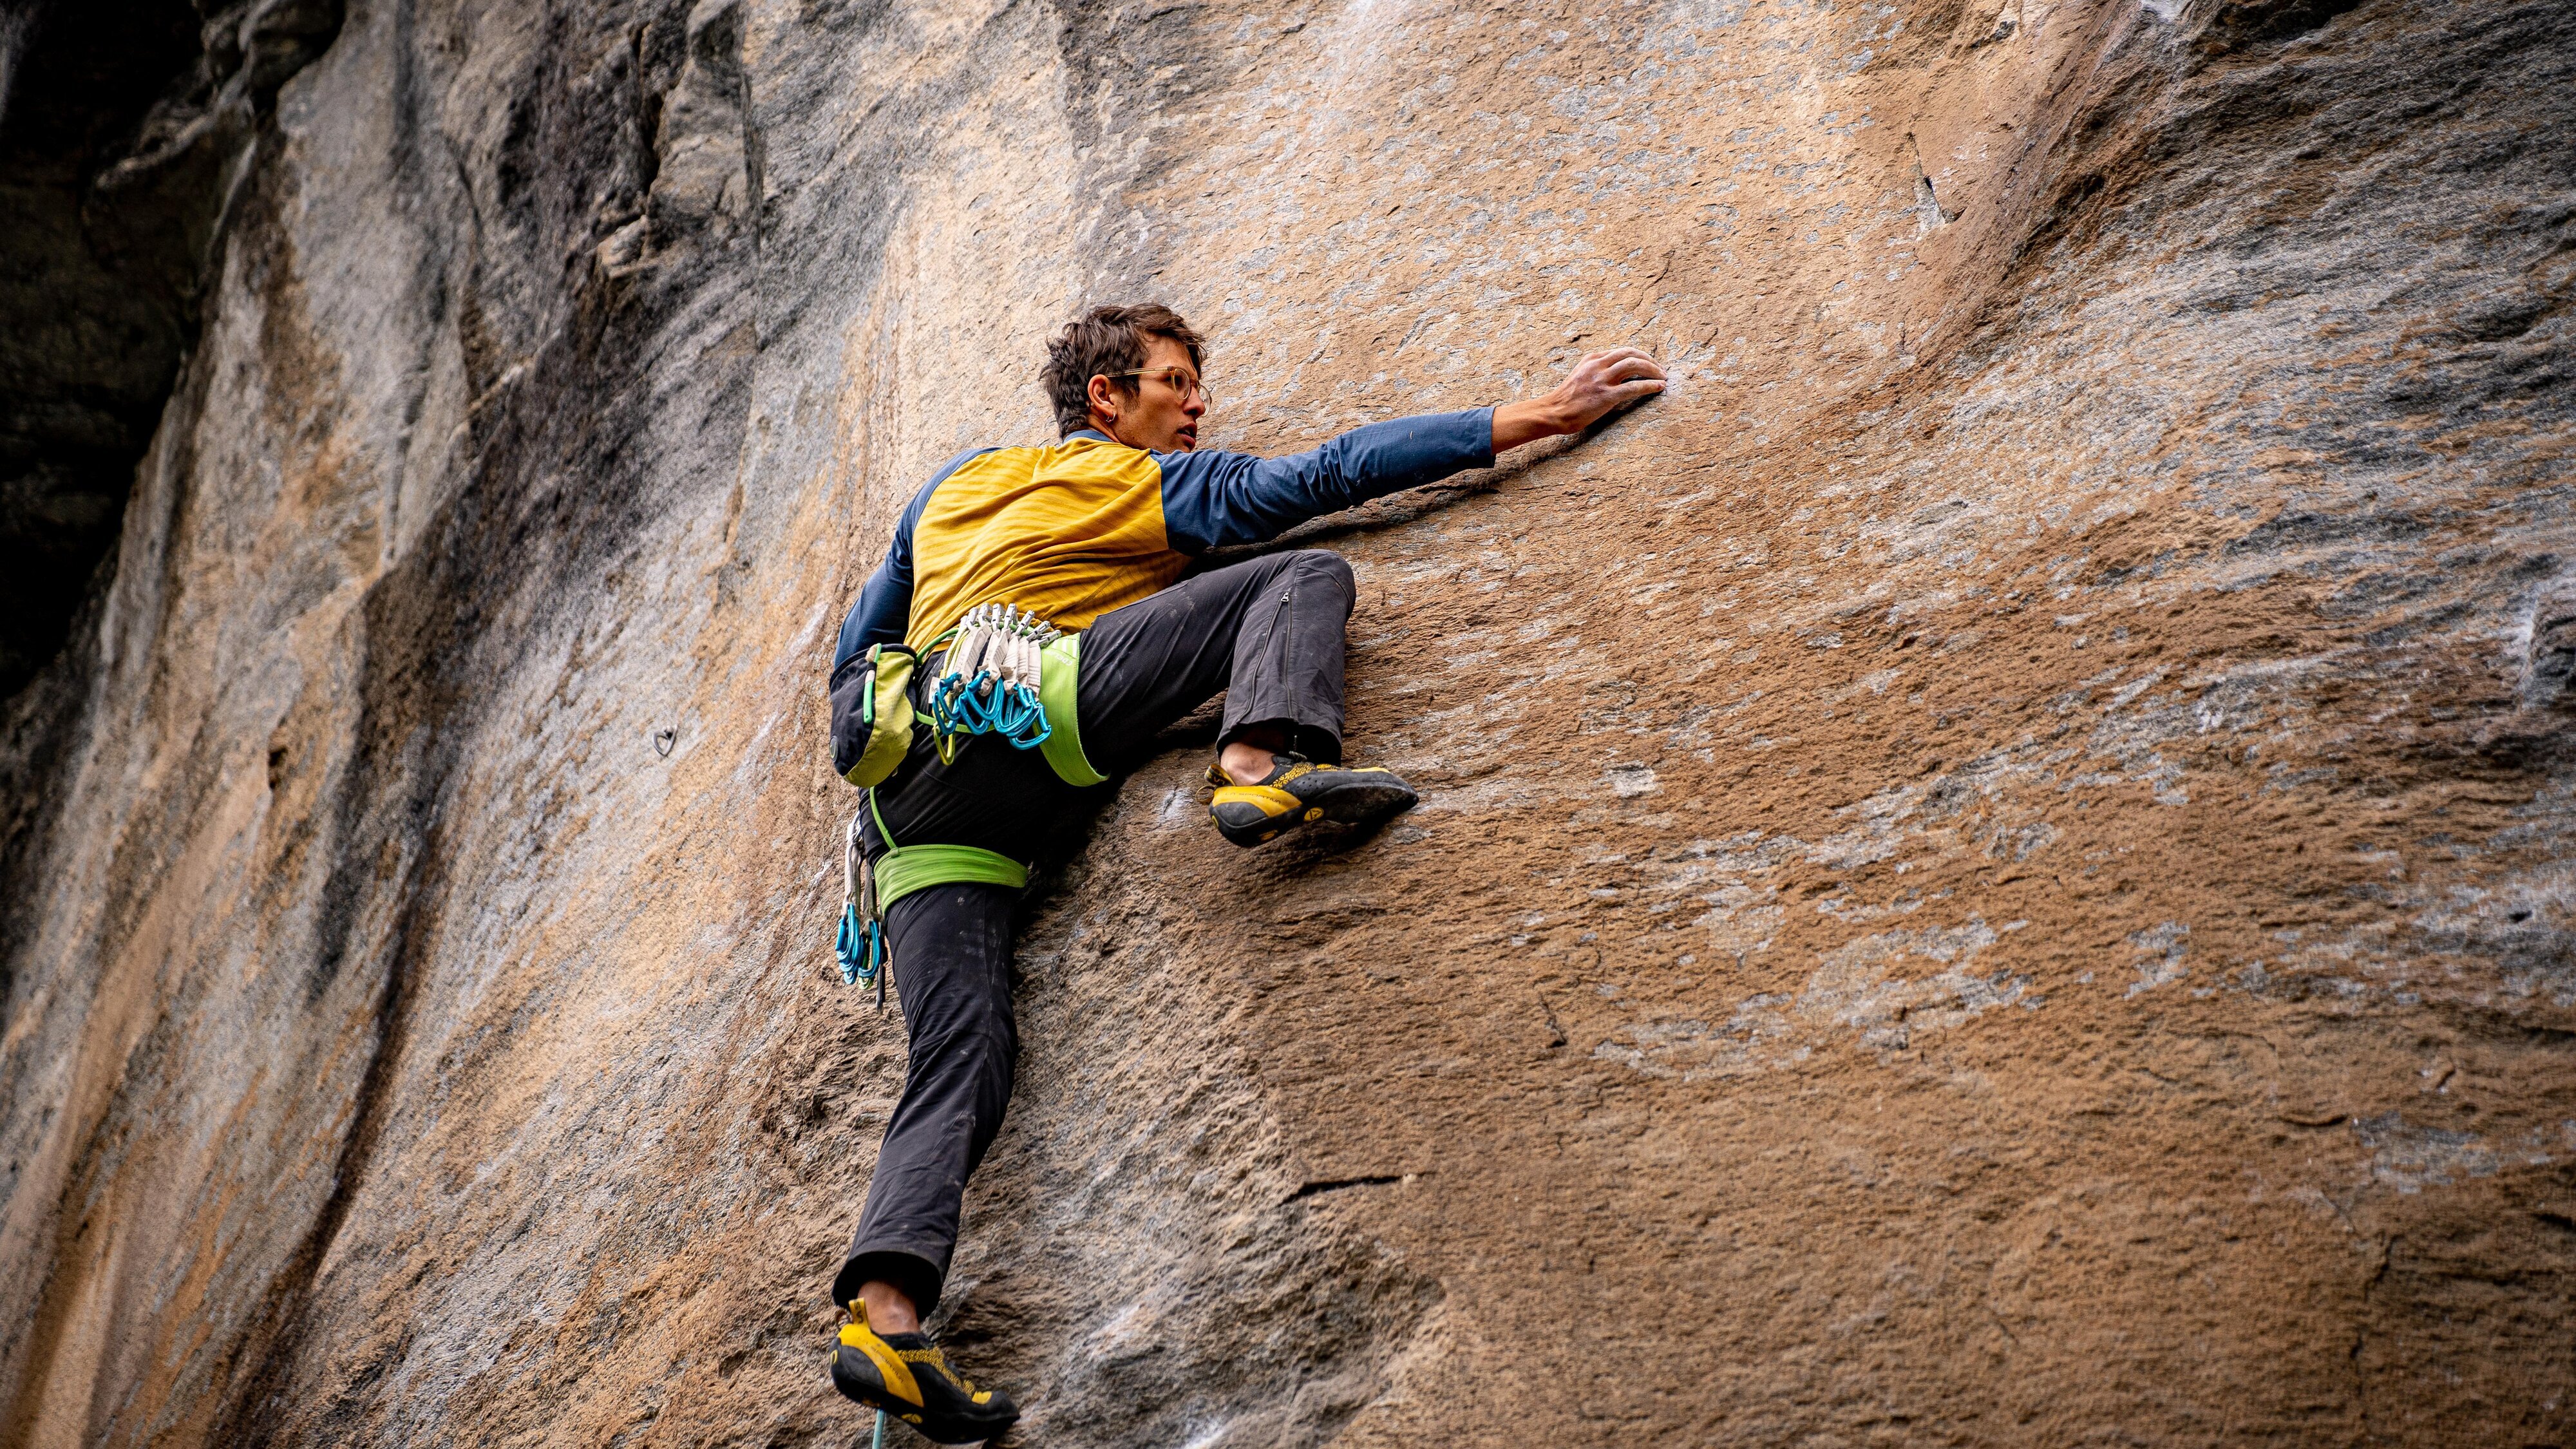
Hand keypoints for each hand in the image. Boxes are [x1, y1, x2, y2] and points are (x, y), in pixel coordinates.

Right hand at [1492, 346, 1666, 451]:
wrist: (1553, 412)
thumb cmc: (1565, 400)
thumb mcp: (1579, 376)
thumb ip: (1594, 371)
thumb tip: (1612, 374)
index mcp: (1592, 359)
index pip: (1621, 351)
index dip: (1639, 356)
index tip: (1648, 363)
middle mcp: (1598, 365)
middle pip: (1631, 354)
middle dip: (1649, 360)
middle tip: (1660, 369)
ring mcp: (1602, 379)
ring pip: (1635, 365)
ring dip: (1653, 370)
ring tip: (1663, 377)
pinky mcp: (1606, 395)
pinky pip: (1634, 387)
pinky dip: (1650, 385)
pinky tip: (1659, 387)